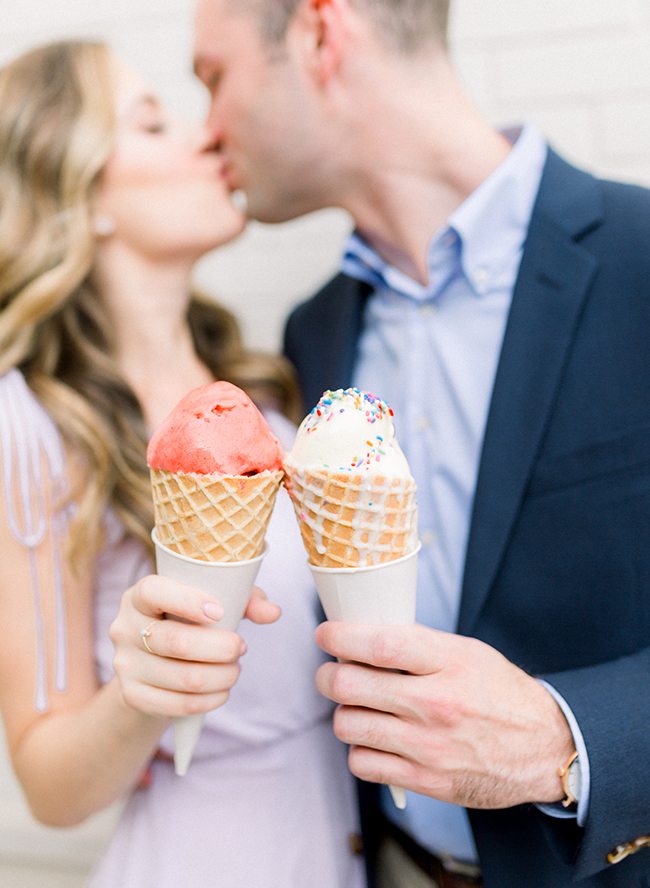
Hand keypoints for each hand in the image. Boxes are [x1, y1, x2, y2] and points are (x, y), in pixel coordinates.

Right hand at [110, 575, 280, 718]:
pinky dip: (208, 701)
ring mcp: (125, 664)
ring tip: (235, 670)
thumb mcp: (214, 601)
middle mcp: (124, 627)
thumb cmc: (188, 620)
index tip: (220, 611)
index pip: (154, 591)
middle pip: (175, 642)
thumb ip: (244, 601)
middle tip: (241, 647)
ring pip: (182, 677)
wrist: (151, 660)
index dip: (188, 601)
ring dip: (221, 677)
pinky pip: (175, 705)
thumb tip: (273, 612)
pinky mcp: (132, 695)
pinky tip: (222, 691)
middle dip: (220, 648)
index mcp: (139, 595)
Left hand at [314, 622, 574, 807]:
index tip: (325, 634)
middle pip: (349, 686)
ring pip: (347, 725)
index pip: (379, 644)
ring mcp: (429, 747)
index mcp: (449, 663)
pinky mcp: (426, 781)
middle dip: (327, 675)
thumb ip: (418, 642)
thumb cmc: (501, 693)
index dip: (340, 637)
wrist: (545, 748)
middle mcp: (436, 704)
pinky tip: (376, 738)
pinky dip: (360, 749)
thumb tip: (365, 629)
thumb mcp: (468, 652)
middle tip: (331, 672)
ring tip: (359, 706)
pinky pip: (362, 763)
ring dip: (344, 712)